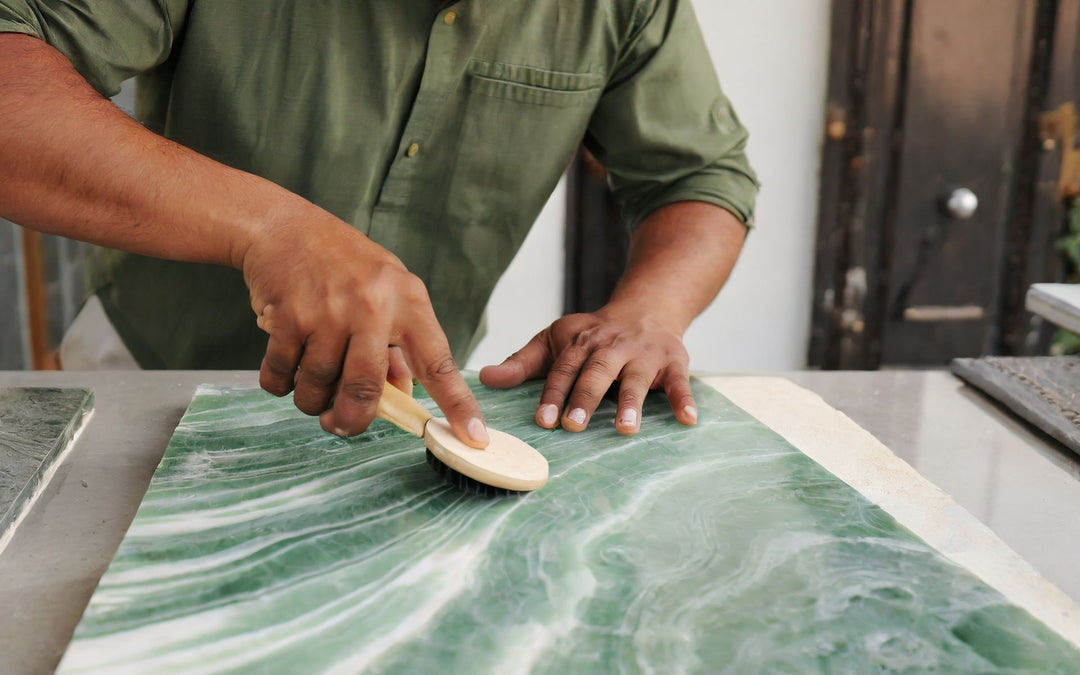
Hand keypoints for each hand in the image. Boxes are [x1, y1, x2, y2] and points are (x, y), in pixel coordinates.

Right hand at [241, 210, 487, 446]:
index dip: (457, 404)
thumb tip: (403, 396)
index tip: (473, 437)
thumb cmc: (342, 264)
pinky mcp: (289, 316)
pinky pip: (281, 375)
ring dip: (309, 398)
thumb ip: (398, 344)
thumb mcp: (386, 292)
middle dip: (351, 420)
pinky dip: (278, 383)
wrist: (283, 227)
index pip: (439, 362)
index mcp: (409, 301)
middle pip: (367, 390)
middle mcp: (373, 306)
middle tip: (340, 425)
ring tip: (308, 378)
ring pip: (318, 387)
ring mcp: (330, 311)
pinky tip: (284, 362)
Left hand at [479, 309, 697, 434]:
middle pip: (596, 373)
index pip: (563, 369)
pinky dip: (684, 400)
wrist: (646, 307)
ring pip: (635, 379)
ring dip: (631, 403)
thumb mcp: (555, 341)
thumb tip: (483, 379)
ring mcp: (643, 354)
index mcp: (580, 342)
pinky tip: (688, 420)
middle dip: (585, 399)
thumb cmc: (593, 335)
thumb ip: (523, 363)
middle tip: (573, 426)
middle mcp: (611, 347)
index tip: (543, 420)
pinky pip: (679, 382)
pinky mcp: (673, 361)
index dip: (553, 394)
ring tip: (625, 429)